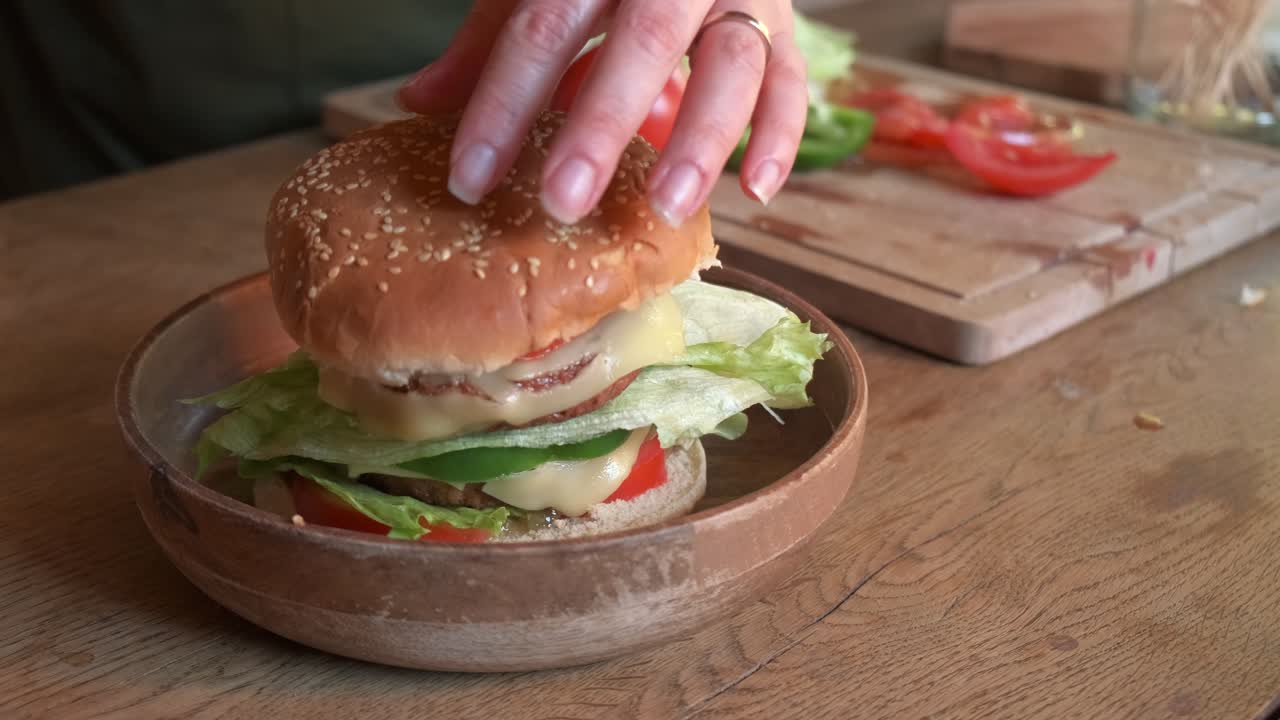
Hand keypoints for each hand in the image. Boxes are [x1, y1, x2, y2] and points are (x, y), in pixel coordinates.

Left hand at [398, 0, 806, 225]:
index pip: (542, 26)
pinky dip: (781, 137)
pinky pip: (792, 81)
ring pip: (733, 62)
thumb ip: (490, 41)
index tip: (469, 180)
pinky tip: (755, 193)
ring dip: (702, 138)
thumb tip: (417, 104)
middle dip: (602, 124)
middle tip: (563, 201)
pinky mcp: (784, 27)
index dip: (503, 104)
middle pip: (643, 40)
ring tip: (665, 207)